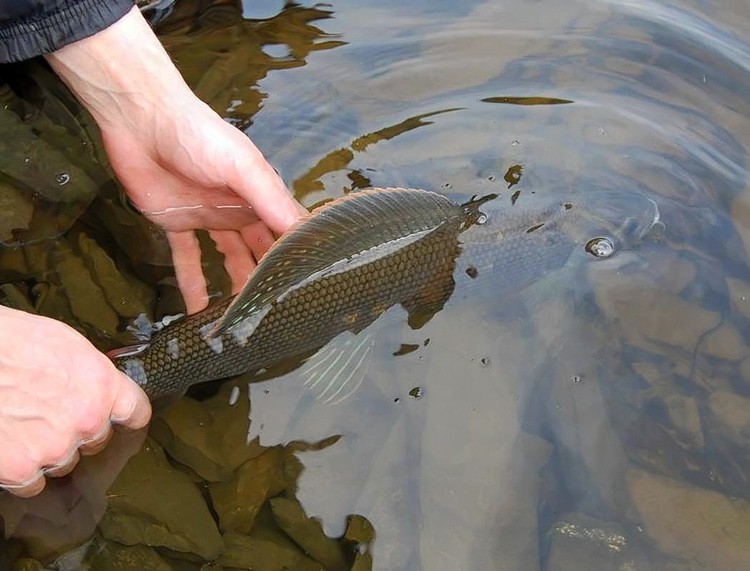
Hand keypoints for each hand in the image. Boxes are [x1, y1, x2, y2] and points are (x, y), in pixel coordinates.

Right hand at [0, 306, 150, 497]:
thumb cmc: (12, 343)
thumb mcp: (65, 346)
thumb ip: (89, 374)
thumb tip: (96, 386)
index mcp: (102, 387)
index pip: (135, 413)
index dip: (125, 416)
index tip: (120, 420)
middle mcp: (87, 421)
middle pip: (96, 440)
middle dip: (76, 432)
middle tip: (48, 414)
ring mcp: (56, 448)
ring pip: (64, 462)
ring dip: (48, 451)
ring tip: (23, 425)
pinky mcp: (22, 470)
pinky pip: (32, 483)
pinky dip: (20, 470)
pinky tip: (9, 445)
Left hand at [46, 6, 304, 312]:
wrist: (141, 120)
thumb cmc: (200, 138)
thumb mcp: (243, 167)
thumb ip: (270, 199)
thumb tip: (305, 233)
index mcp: (259, 197)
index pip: (283, 234)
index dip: (294, 260)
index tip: (306, 292)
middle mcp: (238, 211)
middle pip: (258, 253)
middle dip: (266, 281)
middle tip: (274, 316)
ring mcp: (208, 219)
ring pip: (227, 260)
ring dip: (233, 288)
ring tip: (240, 322)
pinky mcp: (176, 224)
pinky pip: (188, 258)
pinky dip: (192, 284)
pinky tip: (196, 312)